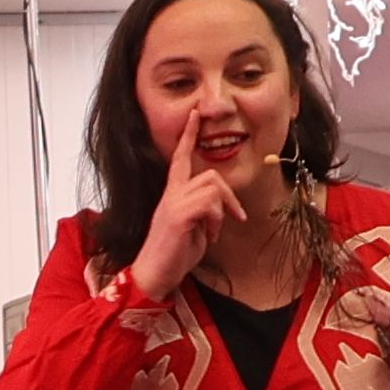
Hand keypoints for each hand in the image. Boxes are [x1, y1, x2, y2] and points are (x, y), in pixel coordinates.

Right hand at [126, 118, 248, 304]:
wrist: (154, 275)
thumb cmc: (174, 255)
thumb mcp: (195, 228)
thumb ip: (204, 212)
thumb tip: (219, 208)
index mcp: (173, 195)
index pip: (181, 159)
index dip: (188, 136)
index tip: (195, 114)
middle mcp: (171, 194)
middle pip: (210, 175)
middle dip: (230, 195)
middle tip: (235, 218)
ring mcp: (173, 203)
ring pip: (212, 187)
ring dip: (222, 211)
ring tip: (215, 233)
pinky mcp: (178, 215)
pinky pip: (208, 203)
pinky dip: (216, 220)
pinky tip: (210, 236)